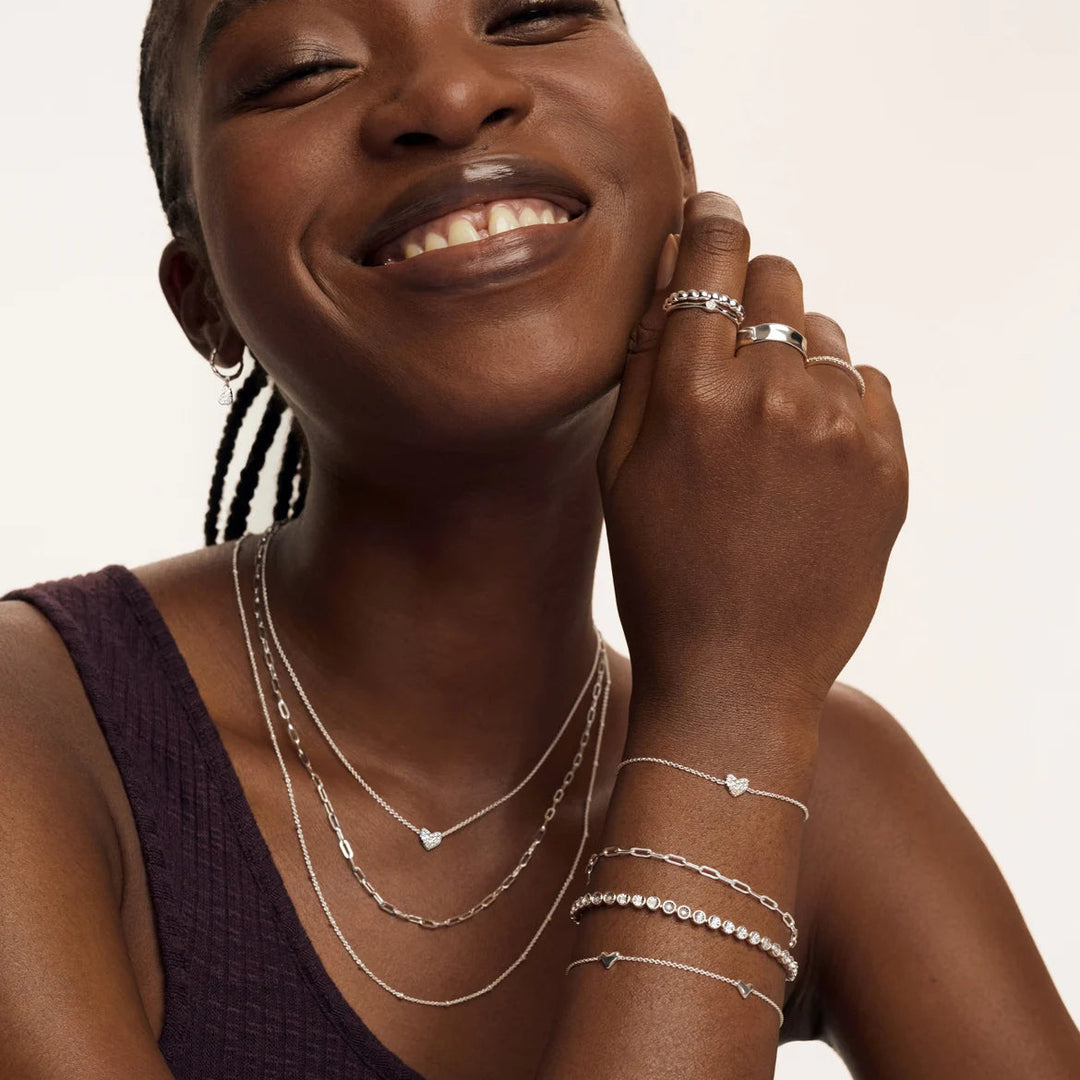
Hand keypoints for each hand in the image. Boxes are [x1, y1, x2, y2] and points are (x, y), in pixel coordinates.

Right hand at [598, 193, 908, 720]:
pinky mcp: (887, 461)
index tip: (714, 215)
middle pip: (778, 276)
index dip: (712, 222)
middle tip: (731, 347)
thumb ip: (644, 360)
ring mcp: (839, 426)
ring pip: (823, 331)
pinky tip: (804, 456)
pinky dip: (835, 400)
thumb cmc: (659, 571)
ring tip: (767, 426)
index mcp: (691, 389)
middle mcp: (772, 392)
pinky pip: (864, 383)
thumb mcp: (619, 465)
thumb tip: (667, 275)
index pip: (714, 253)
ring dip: (793, 354)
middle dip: (750, 295)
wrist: (738, 670)